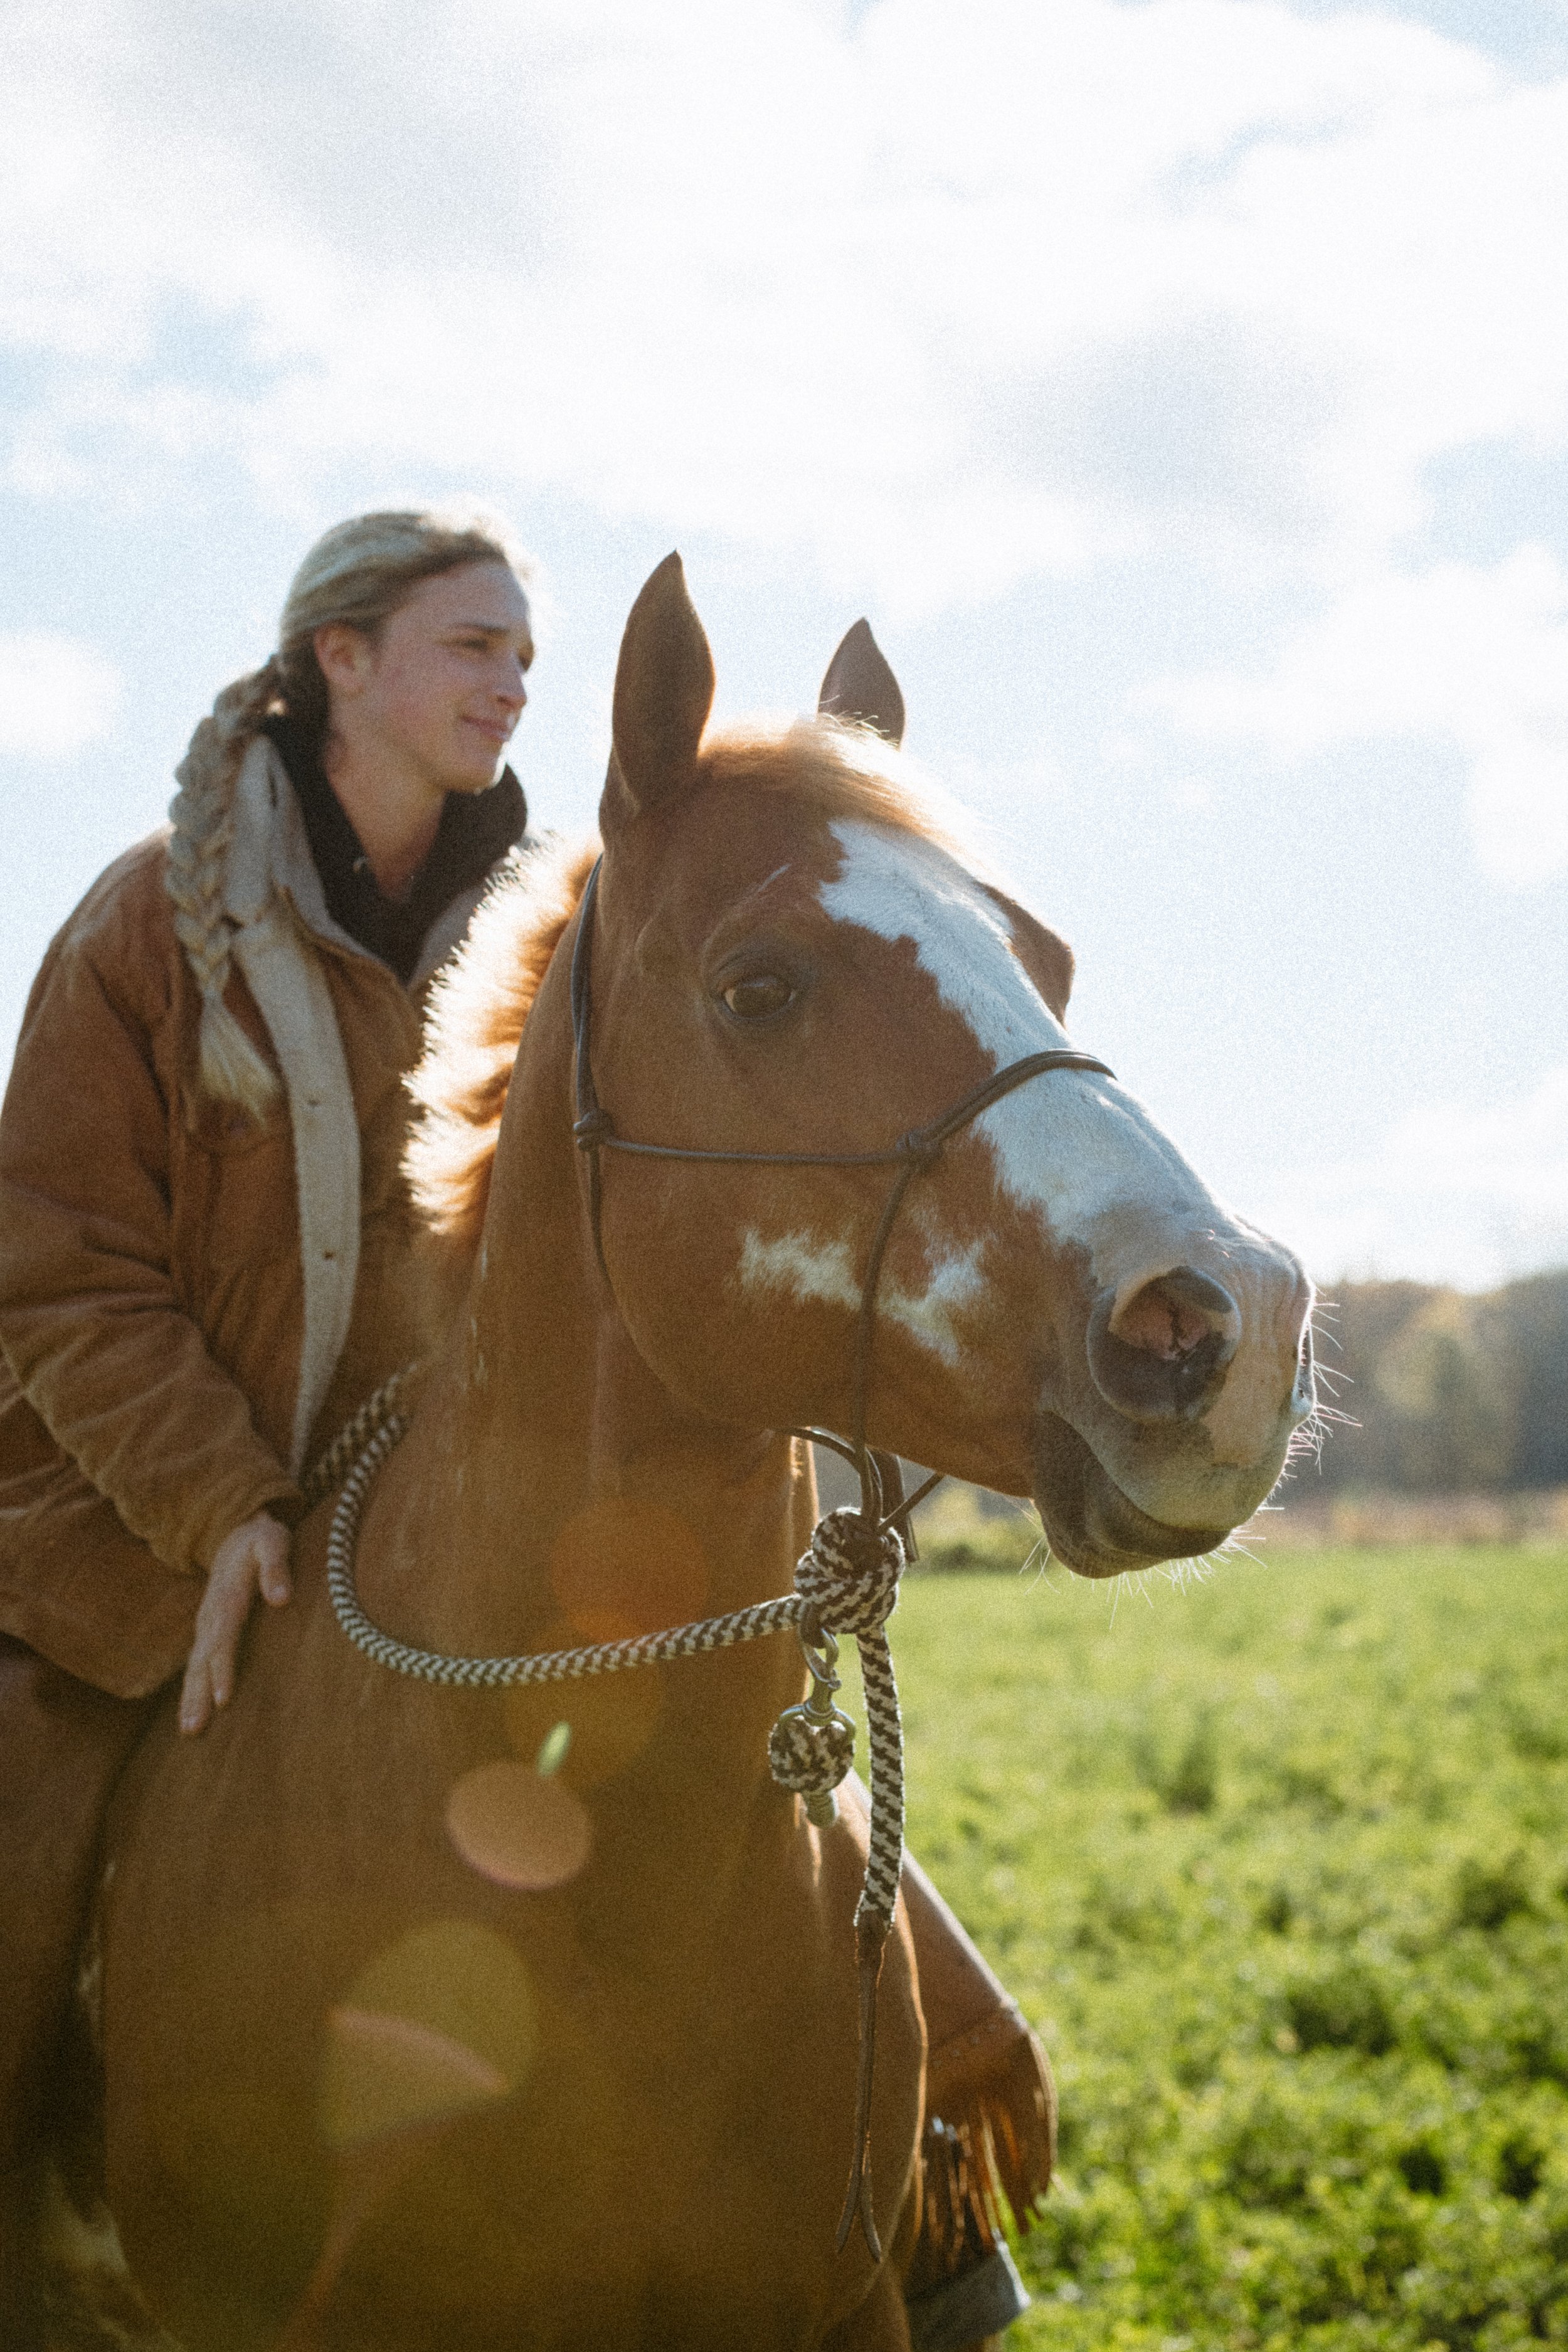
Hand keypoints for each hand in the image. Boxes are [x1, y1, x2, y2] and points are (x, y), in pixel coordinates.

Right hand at [178, 1511, 292, 1733]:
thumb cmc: (262, 1539)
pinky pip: (197, 1665)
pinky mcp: (208, 1631)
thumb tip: (282, 1599)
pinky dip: (192, 1690)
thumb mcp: (273, 1542)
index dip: (223, 1668)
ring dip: (190, 1699)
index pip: (224, 1639)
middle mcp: (210, 1615)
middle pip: (202, 1661)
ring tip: (190, 1730)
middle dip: (198, 1695)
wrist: (237, 1532)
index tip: (224, 1699)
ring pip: (194, 1667)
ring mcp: (205, 1624)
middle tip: (195, 1729)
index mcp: (226, 1597)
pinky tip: (192, 1715)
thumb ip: (277, 1567)